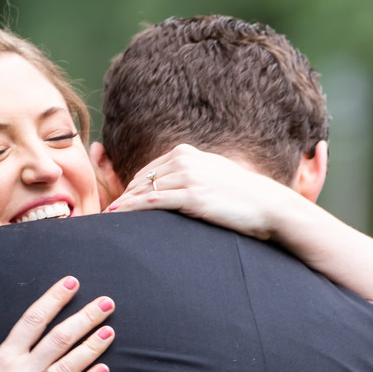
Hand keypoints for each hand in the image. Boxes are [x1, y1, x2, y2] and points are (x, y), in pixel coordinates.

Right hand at [0, 276, 115, 371]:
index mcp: (2, 357)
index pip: (34, 319)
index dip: (55, 299)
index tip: (72, 284)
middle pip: (60, 339)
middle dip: (86, 318)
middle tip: (107, 303)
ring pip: (70, 367)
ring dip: (93, 347)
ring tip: (110, 330)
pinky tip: (104, 371)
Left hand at [105, 143, 304, 239]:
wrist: (268, 205)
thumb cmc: (243, 196)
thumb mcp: (214, 175)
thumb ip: (193, 175)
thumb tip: (177, 185)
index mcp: (187, 153)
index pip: (149, 171)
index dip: (131, 188)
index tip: (119, 204)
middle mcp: (184, 160)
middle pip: (141, 179)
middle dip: (123, 197)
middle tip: (104, 214)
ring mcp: (188, 177)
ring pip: (143, 190)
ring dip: (123, 205)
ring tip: (106, 218)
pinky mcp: (191, 195)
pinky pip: (152, 201)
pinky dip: (132, 208)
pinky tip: (118, 216)